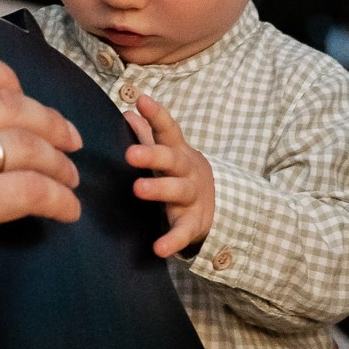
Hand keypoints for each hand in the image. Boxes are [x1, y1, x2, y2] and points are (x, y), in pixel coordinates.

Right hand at [0, 42, 82, 337]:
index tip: (24, 96)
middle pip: (7, 101)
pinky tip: (63, 209)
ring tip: (69, 178)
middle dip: (47, 120)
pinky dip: (56, 197)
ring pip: (25, 143)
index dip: (8, 77)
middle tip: (65, 138)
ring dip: (58, 161)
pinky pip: (27, 190)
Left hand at [124, 94, 213, 258]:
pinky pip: (183, 231)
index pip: (169, 130)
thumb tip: (128, 112)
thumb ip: (149, 134)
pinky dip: (172, 240)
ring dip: (159, 189)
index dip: (156, 115)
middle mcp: (187, 171)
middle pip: (172, 160)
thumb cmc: (182, 174)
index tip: (141, 99)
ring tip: (139, 188)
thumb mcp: (169, 153)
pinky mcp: (193, 223)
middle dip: (153, 155)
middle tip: (131, 154)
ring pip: (178, 191)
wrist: (221, 204)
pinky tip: (158, 248)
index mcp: (178, 152)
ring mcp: (192, 197)